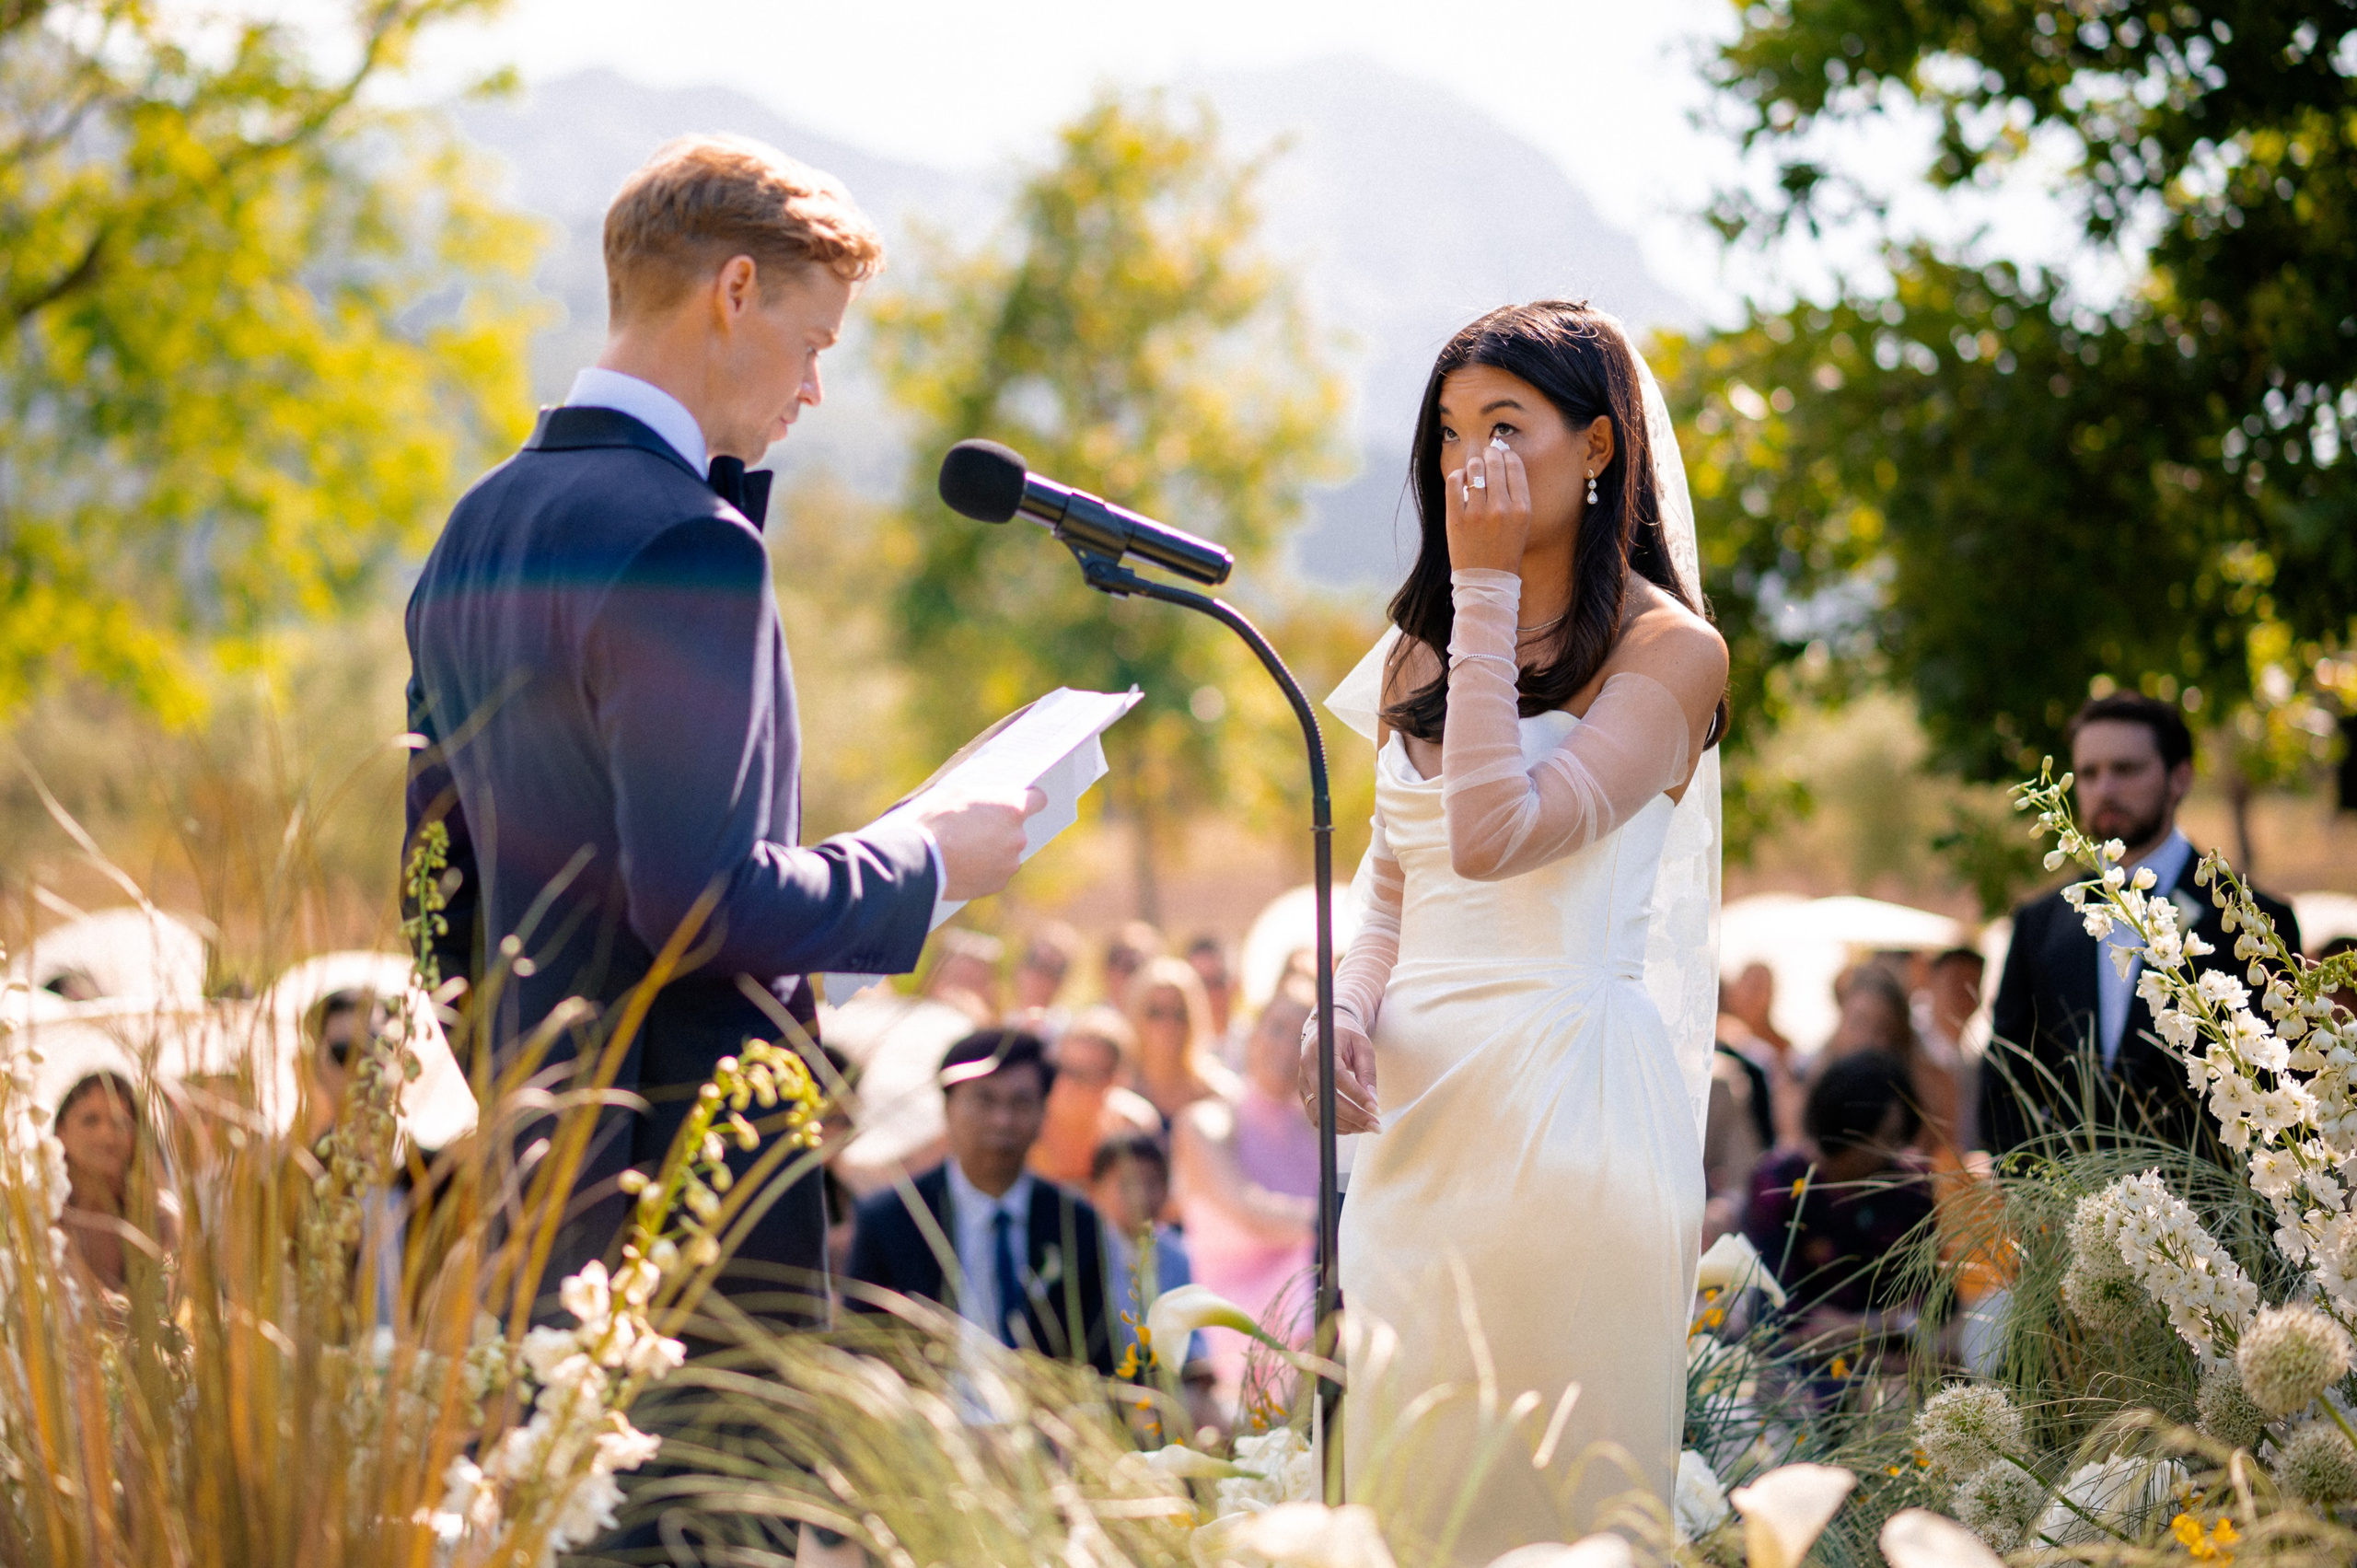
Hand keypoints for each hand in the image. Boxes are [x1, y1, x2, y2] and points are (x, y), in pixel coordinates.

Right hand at [918, 786, 1045, 900]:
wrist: (922, 861)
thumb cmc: (938, 822)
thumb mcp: (960, 794)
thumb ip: (986, 798)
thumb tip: (995, 800)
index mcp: (1013, 809)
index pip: (1038, 800)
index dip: (1028, 799)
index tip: (1019, 801)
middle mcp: (1018, 837)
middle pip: (1017, 829)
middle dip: (1001, 827)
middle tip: (976, 827)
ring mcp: (1010, 863)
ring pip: (1007, 852)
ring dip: (994, 850)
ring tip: (965, 849)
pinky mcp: (998, 883)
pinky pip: (997, 872)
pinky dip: (985, 869)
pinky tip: (964, 865)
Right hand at [1298, 1011, 1379, 1134]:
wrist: (1326, 1032)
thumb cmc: (1347, 1037)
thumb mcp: (1363, 1047)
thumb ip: (1367, 1072)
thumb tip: (1373, 1100)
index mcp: (1321, 1049)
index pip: (1338, 1077)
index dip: (1357, 1095)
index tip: (1376, 1109)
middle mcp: (1307, 1067)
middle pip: (1327, 1099)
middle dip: (1353, 1116)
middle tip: (1377, 1126)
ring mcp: (1302, 1082)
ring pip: (1320, 1112)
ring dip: (1345, 1124)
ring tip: (1368, 1126)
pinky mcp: (1304, 1094)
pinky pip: (1316, 1116)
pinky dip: (1335, 1125)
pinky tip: (1354, 1125)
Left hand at [1444, 438, 1530, 573]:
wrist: (1486, 581)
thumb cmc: (1505, 550)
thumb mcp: (1522, 524)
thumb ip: (1515, 495)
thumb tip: (1504, 460)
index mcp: (1522, 509)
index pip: (1514, 466)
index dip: (1506, 454)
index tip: (1501, 453)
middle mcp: (1502, 509)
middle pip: (1494, 463)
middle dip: (1489, 454)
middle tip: (1486, 454)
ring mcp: (1478, 514)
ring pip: (1474, 469)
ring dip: (1473, 464)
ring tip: (1474, 469)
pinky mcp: (1456, 519)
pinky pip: (1454, 482)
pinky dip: (1457, 475)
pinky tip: (1460, 479)